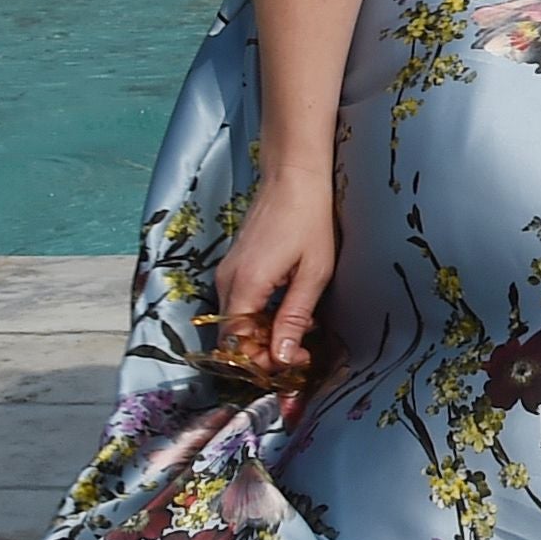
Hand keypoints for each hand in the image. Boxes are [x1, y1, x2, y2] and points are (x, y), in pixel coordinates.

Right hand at [213, 160, 342, 378]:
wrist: (293, 176)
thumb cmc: (309, 219)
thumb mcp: (313, 273)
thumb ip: (294, 317)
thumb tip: (280, 358)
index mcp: (244, 286)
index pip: (236, 346)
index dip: (263, 362)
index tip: (297, 360)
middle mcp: (227, 282)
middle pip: (232, 339)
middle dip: (265, 353)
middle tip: (302, 351)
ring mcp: (227, 274)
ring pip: (236, 324)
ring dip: (265, 335)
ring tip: (303, 330)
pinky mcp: (234, 268)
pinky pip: (240, 306)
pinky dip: (262, 317)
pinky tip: (291, 309)